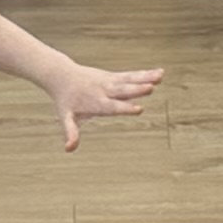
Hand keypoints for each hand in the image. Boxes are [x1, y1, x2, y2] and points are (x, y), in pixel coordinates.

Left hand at [46, 59, 163, 147]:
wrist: (62, 76)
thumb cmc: (66, 101)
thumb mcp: (66, 117)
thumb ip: (71, 132)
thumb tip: (69, 149)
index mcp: (95, 103)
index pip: (111, 106)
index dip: (125, 108)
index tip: (139, 109)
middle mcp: (104, 91)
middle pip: (123, 90)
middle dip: (137, 90)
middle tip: (151, 88)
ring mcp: (110, 82)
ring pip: (130, 80)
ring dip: (146, 78)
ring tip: (161, 77)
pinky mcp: (114, 76)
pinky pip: (131, 75)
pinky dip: (145, 74)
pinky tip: (160, 72)